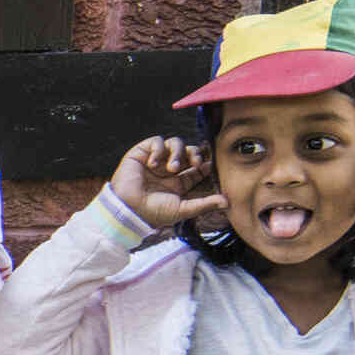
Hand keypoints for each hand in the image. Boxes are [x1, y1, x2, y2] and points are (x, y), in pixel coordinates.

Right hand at [111, 134, 226, 235]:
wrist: (126, 208)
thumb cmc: (153, 212)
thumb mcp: (183, 209)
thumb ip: (205, 204)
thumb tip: (229, 203)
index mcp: (180, 181)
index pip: (199, 166)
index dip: (207, 162)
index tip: (211, 164)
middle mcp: (169, 169)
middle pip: (190, 151)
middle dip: (196, 154)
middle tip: (196, 162)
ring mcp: (156, 160)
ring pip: (176, 143)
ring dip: (177, 153)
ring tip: (171, 168)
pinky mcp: (142, 153)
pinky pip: (157, 141)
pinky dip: (158, 150)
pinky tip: (153, 164)